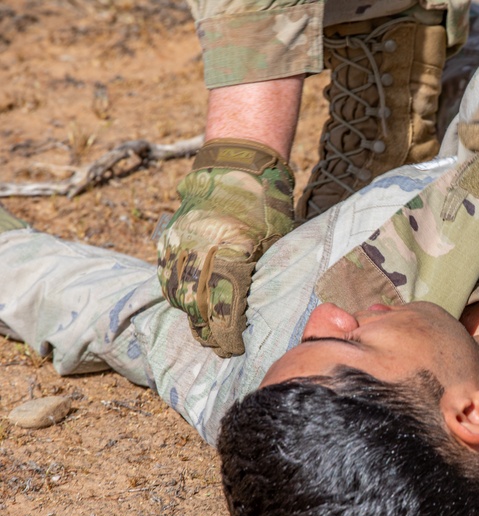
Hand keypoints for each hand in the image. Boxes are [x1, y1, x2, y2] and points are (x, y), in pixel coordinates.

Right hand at [157, 139, 295, 356]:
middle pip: (196, 305)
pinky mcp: (170, 235)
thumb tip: (252, 310)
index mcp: (230, 255)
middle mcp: (199, 252)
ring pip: (176, 291)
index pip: (223, 309)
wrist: (237, 164)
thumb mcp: (275, 242)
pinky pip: (165, 272)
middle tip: (218, 347)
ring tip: (202, 331)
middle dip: (207, 331)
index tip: (233, 349)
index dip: (226, 334)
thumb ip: (259, 276)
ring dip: (189, 314)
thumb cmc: (267, 204)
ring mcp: (180, 243)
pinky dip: (174, 291)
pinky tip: (184, 303)